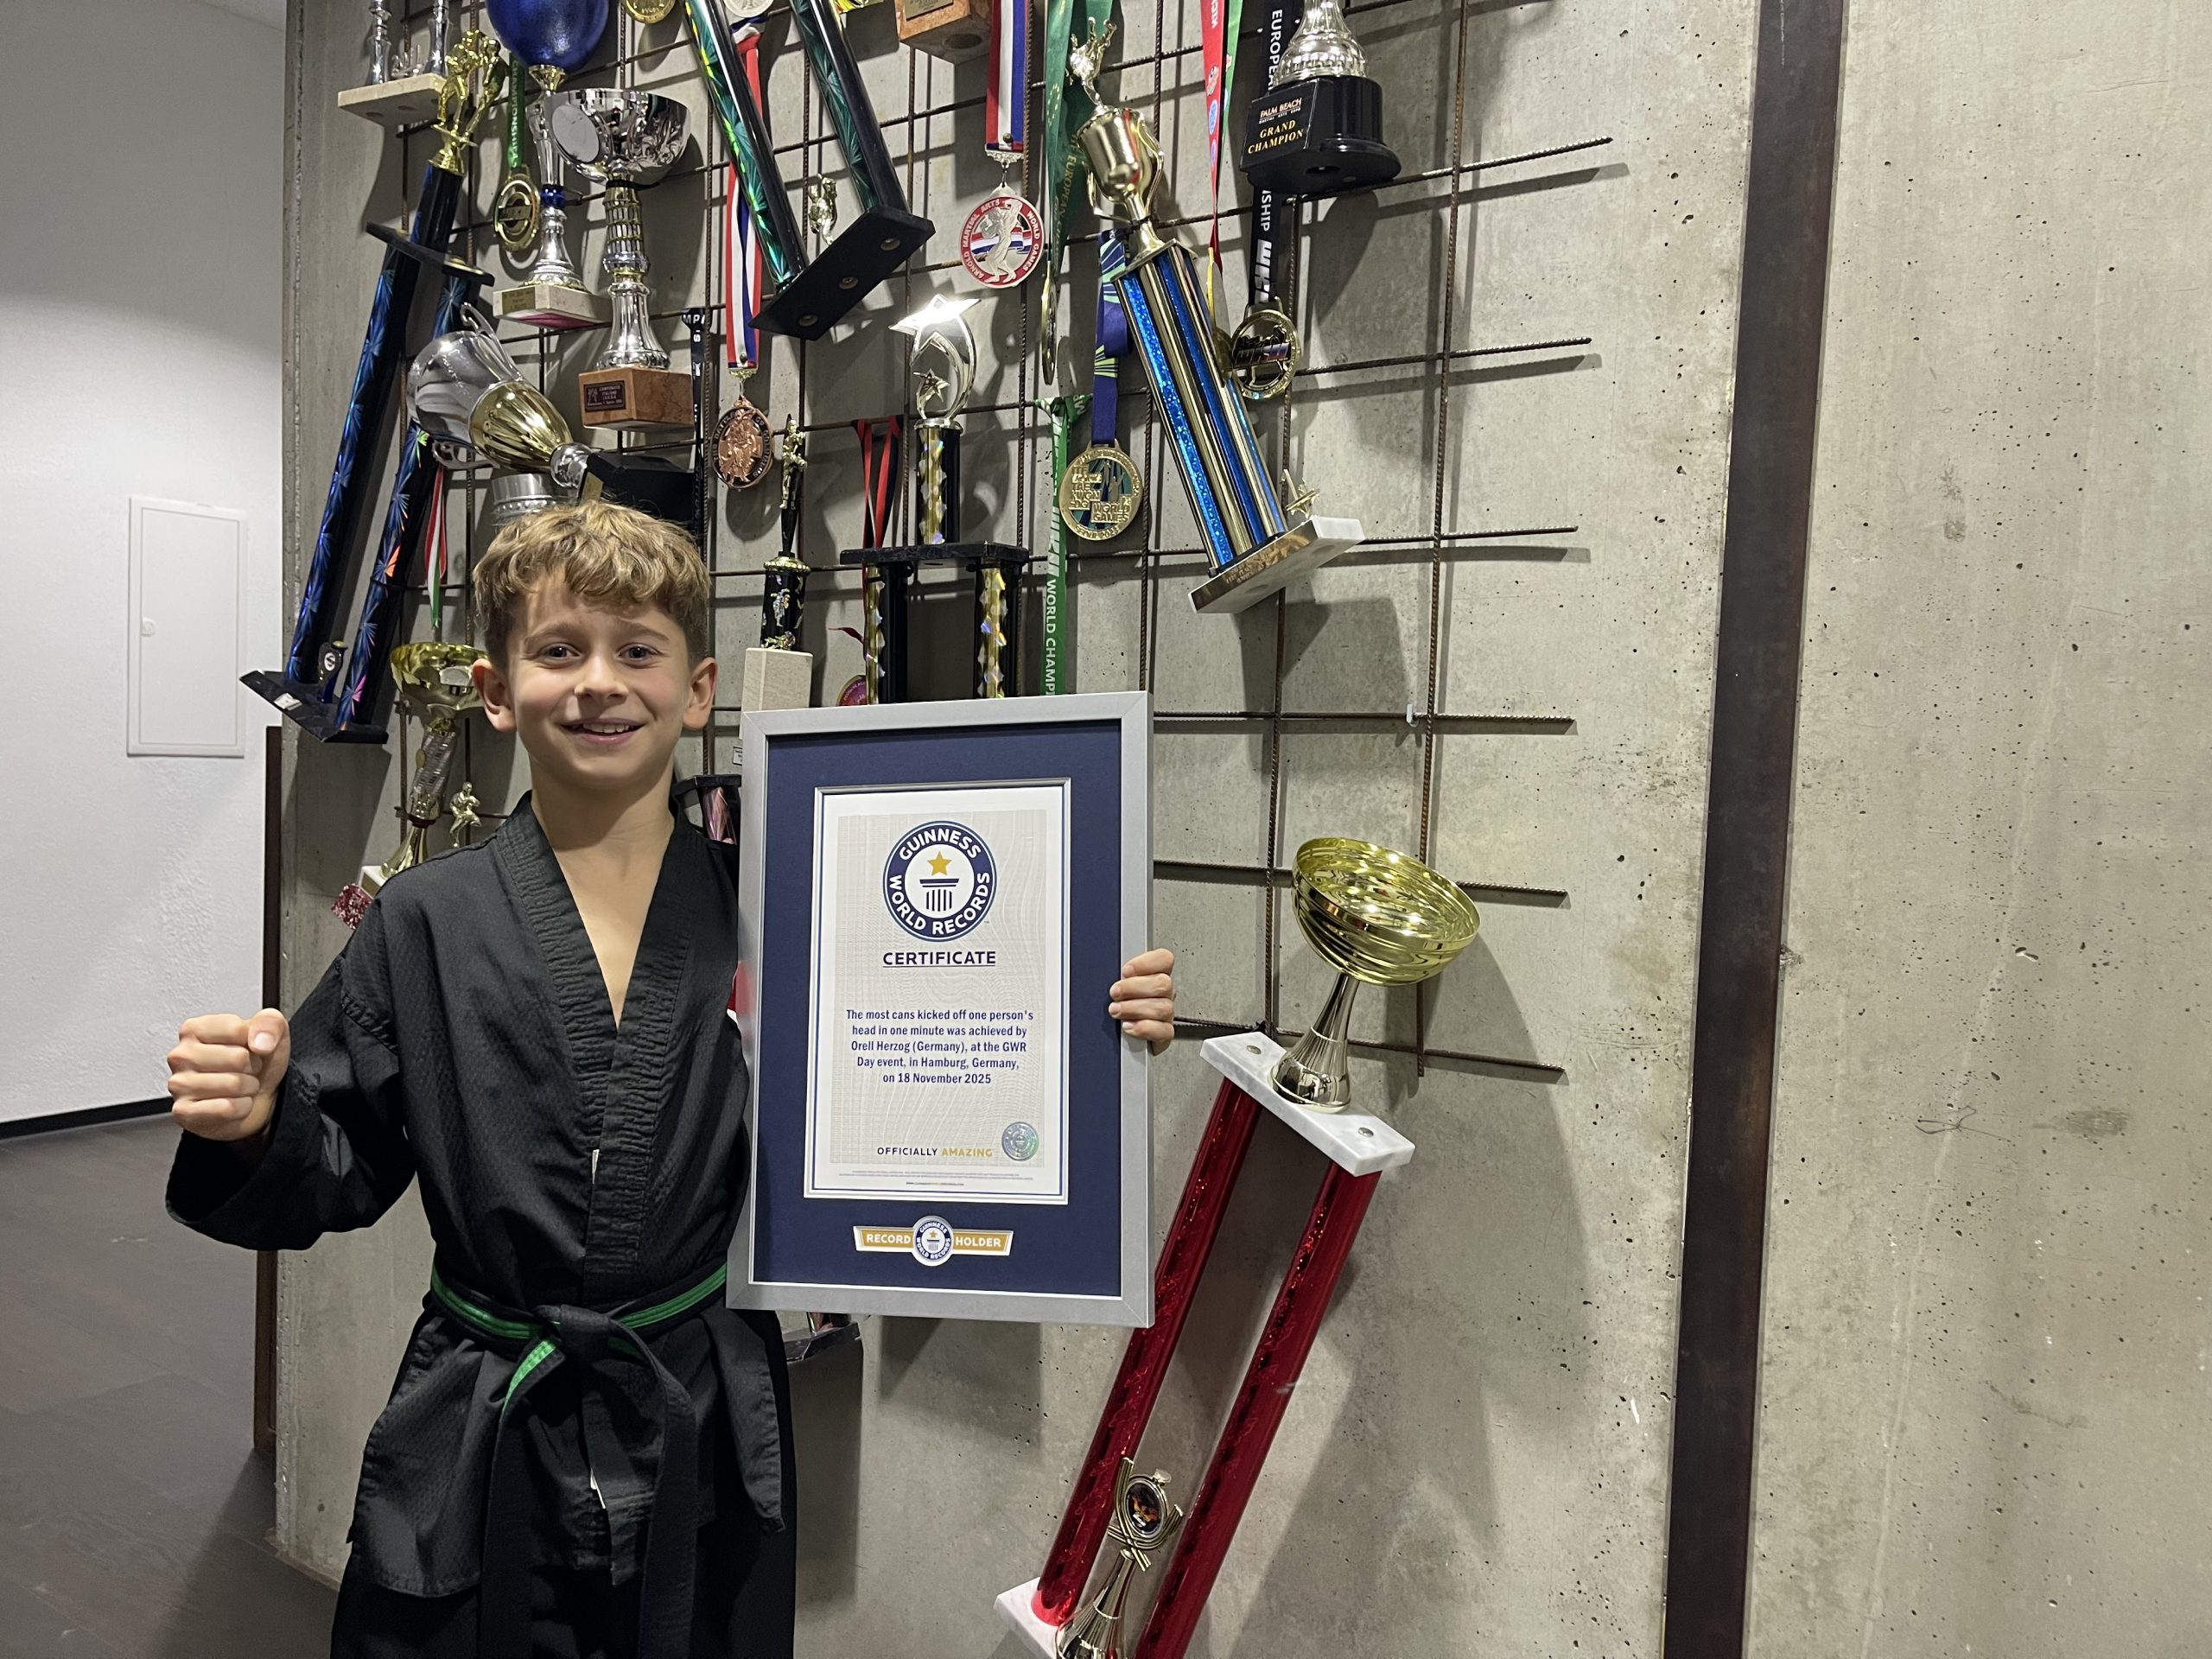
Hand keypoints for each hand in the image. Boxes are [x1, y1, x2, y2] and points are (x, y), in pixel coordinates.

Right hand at [167, 1010, 290, 1143]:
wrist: (257, 1099)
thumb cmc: (257, 1065)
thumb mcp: (271, 1033)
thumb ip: (270, 1022)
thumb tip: (260, 1042)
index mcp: (195, 1029)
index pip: (237, 1029)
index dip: (254, 1042)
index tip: (248, 1048)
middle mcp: (181, 1055)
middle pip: (237, 1058)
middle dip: (252, 1067)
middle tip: (244, 1071)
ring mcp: (178, 1084)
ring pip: (233, 1084)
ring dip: (247, 1089)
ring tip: (239, 1087)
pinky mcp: (183, 1112)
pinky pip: (226, 1108)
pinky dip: (240, 1108)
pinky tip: (232, 1103)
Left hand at [1109, 949, 1176, 1055]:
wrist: (1120, 1038)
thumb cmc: (1117, 1005)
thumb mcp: (1115, 985)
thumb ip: (1115, 974)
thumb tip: (1102, 969)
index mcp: (1155, 975)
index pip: (1164, 959)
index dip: (1147, 963)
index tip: (1126, 971)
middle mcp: (1163, 994)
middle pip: (1163, 983)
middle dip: (1134, 987)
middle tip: (1115, 993)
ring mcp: (1166, 1014)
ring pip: (1163, 1007)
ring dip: (1135, 1008)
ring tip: (1116, 1011)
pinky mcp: (1164, 1034)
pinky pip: (1163, 1031)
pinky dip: (1144, 1028)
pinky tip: (1128, 1026)